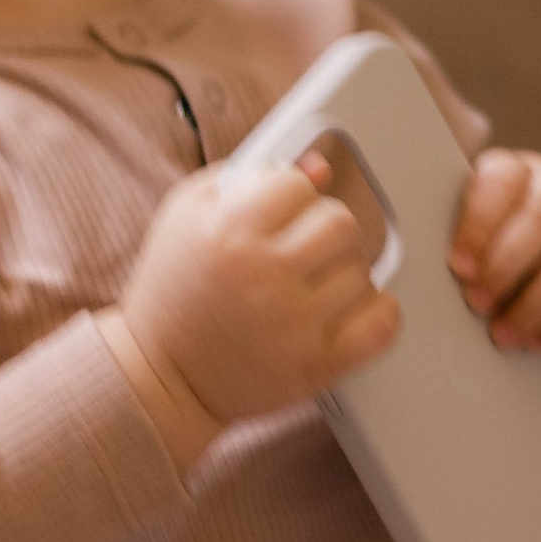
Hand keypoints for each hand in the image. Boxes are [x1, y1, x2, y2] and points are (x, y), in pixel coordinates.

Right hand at [115, 149, 398, 447]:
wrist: (161, 375)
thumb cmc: (173, 293)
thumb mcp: (188, 216)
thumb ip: (247, 176)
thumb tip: (318, 166)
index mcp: (230, 232)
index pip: (299, 186)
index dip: (293, 196)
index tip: (283, 213)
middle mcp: (264, 276)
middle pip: (341, 223)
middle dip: (325, 230)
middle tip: (306, 247)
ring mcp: (293, 324)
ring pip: (362, 272)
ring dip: (344, 273)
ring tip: (315, 284)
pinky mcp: (314, 366)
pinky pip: (379, 326)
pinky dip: (379, 312)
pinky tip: (355, 307)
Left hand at [448, 151, 540, 350]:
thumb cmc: (497, 245)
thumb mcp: (474, 231)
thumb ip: (453, 240)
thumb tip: (410, 272)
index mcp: (519, 172)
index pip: (504, 181)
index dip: (480, 224)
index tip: (458, 266)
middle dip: (507, 266)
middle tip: (476, 305)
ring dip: (537, 302)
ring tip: (504, 335)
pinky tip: (537, 341)